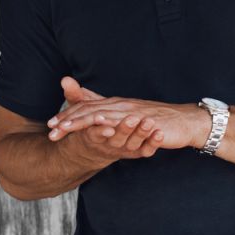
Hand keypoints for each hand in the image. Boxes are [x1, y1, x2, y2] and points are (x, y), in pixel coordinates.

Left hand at [47, 79, 210, 150]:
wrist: (184, 122)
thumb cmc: (156, 120)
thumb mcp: (130, 119)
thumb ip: (117, 118)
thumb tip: (95, 118)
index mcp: (115, 104)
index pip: (87, 109)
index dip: (68, 116)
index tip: (50, 126)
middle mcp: (120, 105)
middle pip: (89, 111)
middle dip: (68, 120)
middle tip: (50, 130)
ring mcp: (131, 111)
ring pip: (101, 114)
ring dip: (81, 121)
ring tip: (64, 129)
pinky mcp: (142, 120)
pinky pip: (123, 121)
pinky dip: (109, 122)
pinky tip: (97, 126)